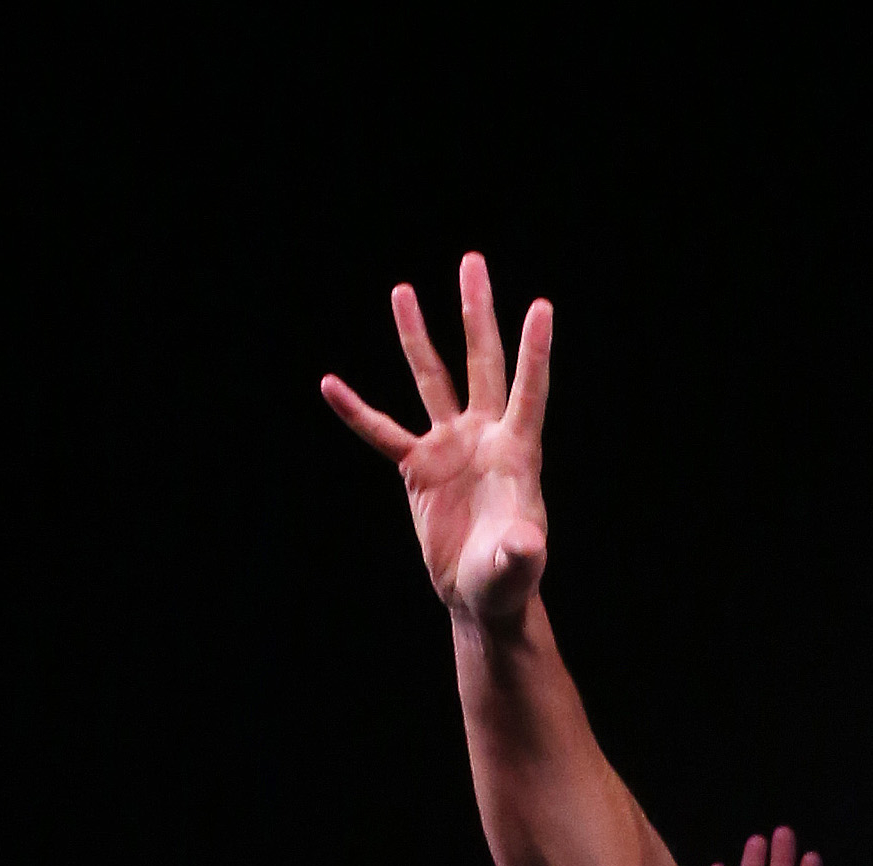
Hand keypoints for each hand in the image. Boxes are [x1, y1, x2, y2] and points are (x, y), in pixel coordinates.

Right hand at [322, 252, 553, 628]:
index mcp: (517, 453)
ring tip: (403, 292)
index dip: (534, 351)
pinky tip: (331, 385)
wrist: (480, 596)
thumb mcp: (517, 567)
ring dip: (417, 336)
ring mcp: (450, 446)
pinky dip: (357, 411)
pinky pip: (382, 433)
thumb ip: (522, 552)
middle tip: (472, 262)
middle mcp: (484, 437)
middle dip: (477, 314)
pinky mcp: (419, 467)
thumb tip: (524, 544)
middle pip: (482, 363)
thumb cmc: (508, 581)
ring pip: (432, 380)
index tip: (541, 306)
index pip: (526, 391)